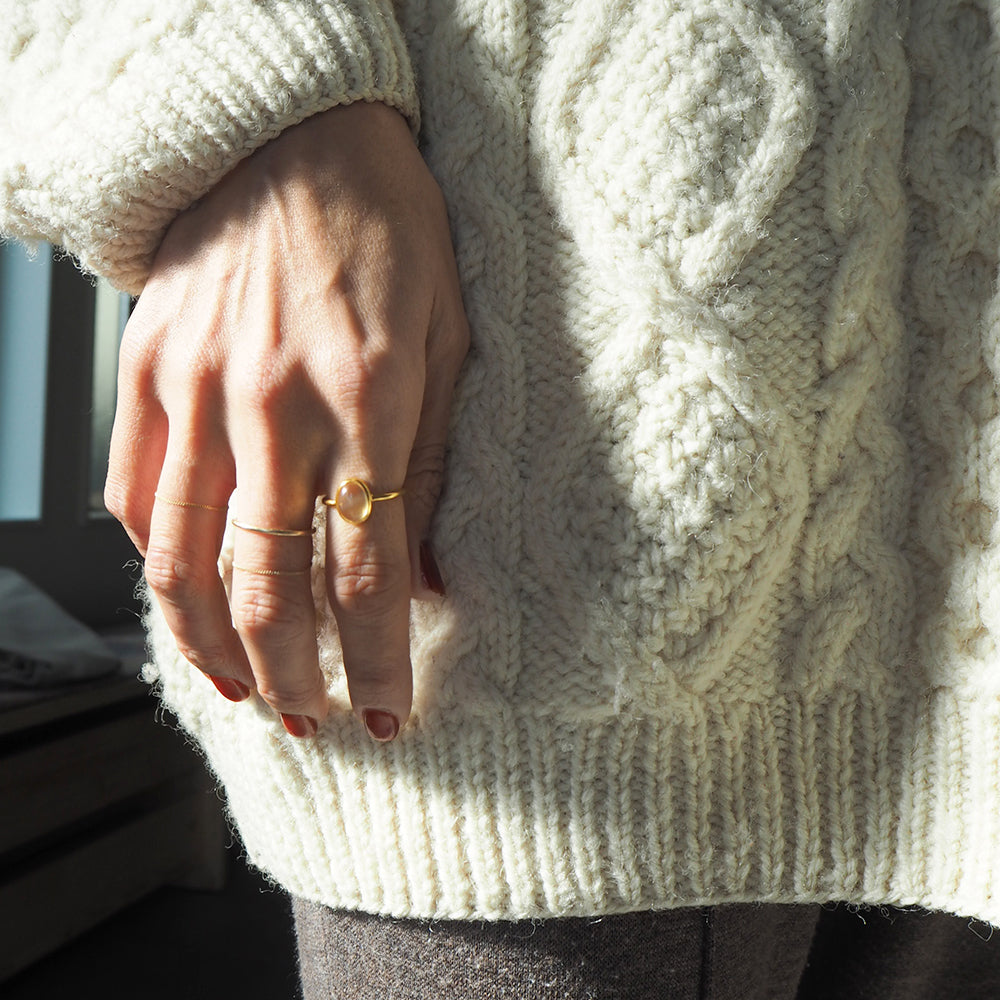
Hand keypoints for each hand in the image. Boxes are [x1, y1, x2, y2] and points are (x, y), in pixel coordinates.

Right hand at [105, 103, 469, 739]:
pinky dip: (161, 566)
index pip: (370, 574)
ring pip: (185, 562)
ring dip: (212, 650)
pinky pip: (136, 496)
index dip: (377, 661)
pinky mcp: (147, 371)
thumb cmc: (393, 234)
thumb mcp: (449, 340)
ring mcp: (198, 388)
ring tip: (247, 694)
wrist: (298, 137)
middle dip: (294, 677)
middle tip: (316, 720)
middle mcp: (275, 406)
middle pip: (268, 589)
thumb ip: (432, 463)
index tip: (388, 714)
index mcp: (370, 400)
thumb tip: (426, 578)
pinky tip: (190, 603)